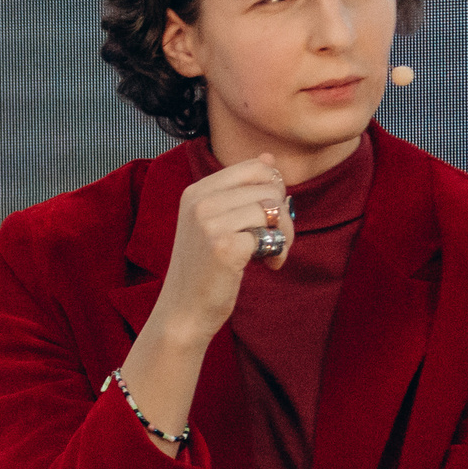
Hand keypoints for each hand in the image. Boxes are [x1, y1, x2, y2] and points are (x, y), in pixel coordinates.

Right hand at [158, 152, 295, 343]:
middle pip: (268, 187)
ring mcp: (209, 223)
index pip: (255, 166)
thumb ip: (241, 190)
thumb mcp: (216, 222)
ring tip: (272, 253)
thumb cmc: (204, 270)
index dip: (273, 189)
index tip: (267, 215)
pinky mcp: (224, 246)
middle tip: (274, 237)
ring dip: (284, 233)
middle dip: (282, 212)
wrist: (184, 311)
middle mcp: (199, 202)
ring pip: (272, 208)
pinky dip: (278, 251)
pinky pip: (270, 234)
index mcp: (196, 191)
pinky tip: (269, 265)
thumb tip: (268, 157)